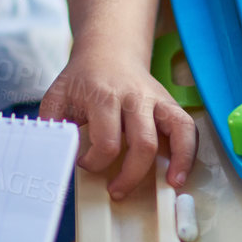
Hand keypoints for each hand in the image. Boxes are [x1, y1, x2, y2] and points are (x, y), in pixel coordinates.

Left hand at [38, 39, 196, 199]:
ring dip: (174, 163)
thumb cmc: (82, 79)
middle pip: (142, 143)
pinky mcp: (169, 103)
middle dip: (130, 176)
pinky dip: (189, 152)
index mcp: (103, 95)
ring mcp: (155, 99)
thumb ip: (53, 123)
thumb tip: (55, 154)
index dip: (94, 162)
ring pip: (174, 133)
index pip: (107, 141)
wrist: (107, 51)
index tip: (85, 163)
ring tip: (168, 185)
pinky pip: (188, 127)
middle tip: (115, 190)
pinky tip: (180, 172)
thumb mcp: (57, 95)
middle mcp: (134, 96)